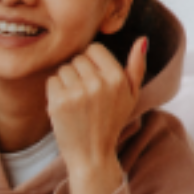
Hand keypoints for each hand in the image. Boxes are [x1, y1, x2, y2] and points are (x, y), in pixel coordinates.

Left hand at [46, 37, 146, 193]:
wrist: (92, 154)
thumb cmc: (111, 122)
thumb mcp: (131, 95)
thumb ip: (137, 66)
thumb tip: (142, 39)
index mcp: (117, 78)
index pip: (94, 48)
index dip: (91, 62)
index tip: (93, 79)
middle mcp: (98, 83)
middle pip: (77, 58)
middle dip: (78, 73)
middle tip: (85, 95)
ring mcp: (78, 93)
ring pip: (63, 69)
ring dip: (65, 82)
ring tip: (76, 102)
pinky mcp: (59, 102)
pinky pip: (51, 81)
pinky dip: (54, 92)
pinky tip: (65, 106)